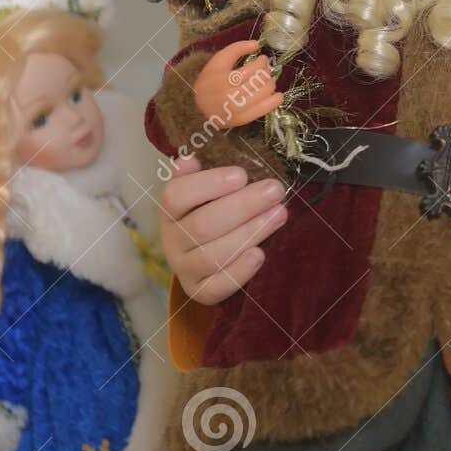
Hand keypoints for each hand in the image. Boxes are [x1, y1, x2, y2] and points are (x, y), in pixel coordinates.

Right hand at [158, 154, 287, 304]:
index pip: (176, 196)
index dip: (208, 185)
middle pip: (202, 225)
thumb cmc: (211, 213)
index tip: (242, 175)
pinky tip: (260, 254)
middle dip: (243, 206)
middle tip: (275, 190)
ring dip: (249, 234)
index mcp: (170, 211)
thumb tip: (188, 158)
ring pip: (212, 256)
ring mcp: (184, 269)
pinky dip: (238, 272)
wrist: (208, 257)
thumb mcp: (203, 191)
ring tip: (280, 214)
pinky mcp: (200, 292)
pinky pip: (216, 287)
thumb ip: (197, 175)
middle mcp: (172, 241)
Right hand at [193, 39, 282, 127]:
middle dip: (266, 72)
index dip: (261, 62)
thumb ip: (236, 49)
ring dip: (270, 83)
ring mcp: (235, 109)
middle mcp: (227, 94)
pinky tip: (277, 95)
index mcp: (220, 78)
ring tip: (266, 81)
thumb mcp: (218, 61)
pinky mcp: (241, 119)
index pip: (250, 68)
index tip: (262, 59)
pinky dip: (275, 100)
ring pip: (264, 92)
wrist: (199, 107)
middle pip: (259, 80)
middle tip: (264, 70)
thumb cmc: (211, 80)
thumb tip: (256, 44)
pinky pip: (264, 109)